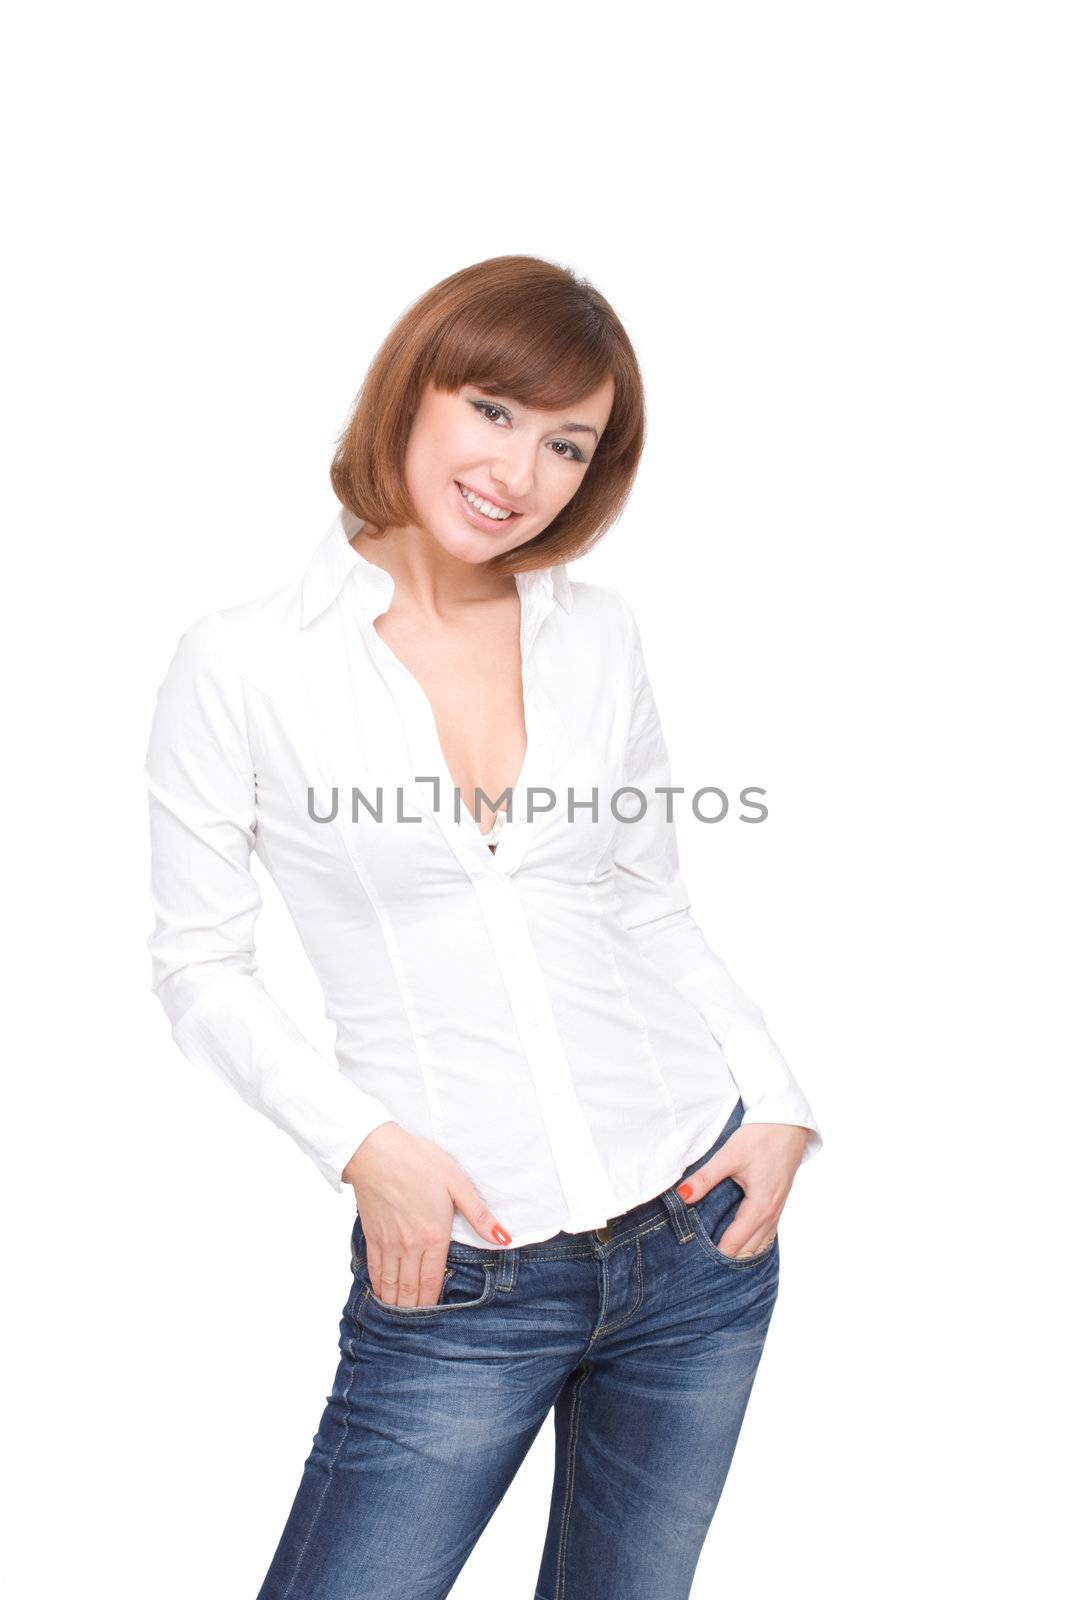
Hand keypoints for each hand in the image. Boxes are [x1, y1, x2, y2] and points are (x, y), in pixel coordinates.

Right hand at [341, 1124, 511, 1306]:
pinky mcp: (372, 1237)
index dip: (435, 1305)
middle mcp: (409, 1246)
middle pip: (410, 1291)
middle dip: (416, 1313)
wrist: (376, 1151)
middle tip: (420, 1331)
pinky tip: (383, 1296)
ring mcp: (388, 1244)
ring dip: (397, 1306)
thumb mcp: (456, 1182)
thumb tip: (504, 1237)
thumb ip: (479, 1214)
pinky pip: (375, 1272)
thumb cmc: (418, 1161)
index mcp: (433, 1236)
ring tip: (403, 1320)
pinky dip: (379, 1289)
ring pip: (391, 1287)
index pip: (433, 1283)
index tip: (438, 1320)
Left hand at [676, 1122, 809, 1257]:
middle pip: (747, 1251)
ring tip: (712, 1251)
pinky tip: (736, 1238)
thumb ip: (705, 1178)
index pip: (734, 1245)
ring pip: (758, 1245)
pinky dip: (751, 1241)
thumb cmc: (761, 1136)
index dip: (712, 1253)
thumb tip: (681, 1197)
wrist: (788, 1122)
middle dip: (724, 1258)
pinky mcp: (778, 1204)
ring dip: (738, 1251)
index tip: (692, 1257)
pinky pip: (766, 1234)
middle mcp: (772, 1214)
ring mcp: (778, 1210)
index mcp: (760, 1207)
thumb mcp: (729, 1155)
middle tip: (698, 1257)